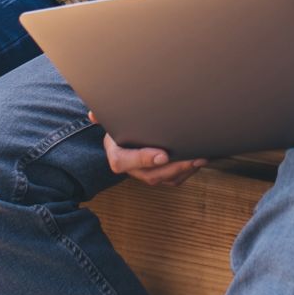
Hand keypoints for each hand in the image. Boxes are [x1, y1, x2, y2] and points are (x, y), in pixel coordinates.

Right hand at [92, 113, 206, 185]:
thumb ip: (104, 116)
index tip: (162, 155)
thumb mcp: (112, 119)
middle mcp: (132, 170)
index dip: (143, 159)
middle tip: (191, 158)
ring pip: (166, 180)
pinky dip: (187, 172)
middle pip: (151, 176)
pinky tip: (199, 160)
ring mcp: (147, 175)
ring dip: (184, 171)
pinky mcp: (160, 176)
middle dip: (173, 168)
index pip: (125, 163)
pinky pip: (174, 180)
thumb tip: (93, 114)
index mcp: (117, 156)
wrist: (127, 136)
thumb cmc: (122, 125)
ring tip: (200, 158)